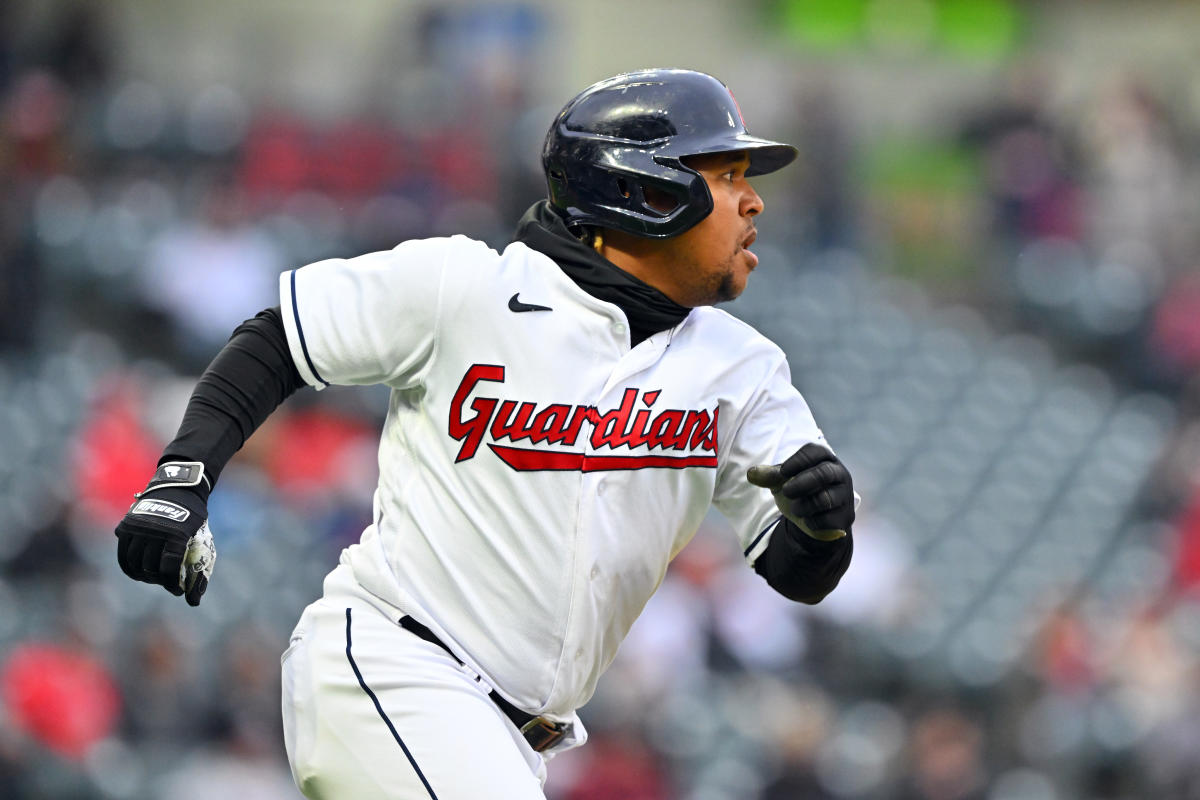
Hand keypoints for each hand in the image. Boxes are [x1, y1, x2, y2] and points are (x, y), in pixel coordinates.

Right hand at [115, 462, 215, 605]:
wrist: (177, 488)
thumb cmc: (193, 516)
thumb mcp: (200, 535)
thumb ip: (197, 565)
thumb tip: (194, 602)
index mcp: (176, 534)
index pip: (169, 567)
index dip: (172, 584)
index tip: (177, 591)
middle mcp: (155, 531)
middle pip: (151, 567)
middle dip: (159, 580)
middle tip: (166, 584)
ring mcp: (139, 528)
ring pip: (135, 562)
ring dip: (144, 575)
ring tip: (153, 579)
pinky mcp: (127, 526)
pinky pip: (123, 554)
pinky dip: (129, 567)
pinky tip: (137, 574)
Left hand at [747, 443, 854, 541]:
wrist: (815, 520)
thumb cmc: (800, 492)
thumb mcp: (783, 482)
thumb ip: (769, 476)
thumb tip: (752, 473)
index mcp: (825, 459)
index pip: (815, 451)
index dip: (798, 460)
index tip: (783, 472)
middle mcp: (839, 475)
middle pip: (824, 473)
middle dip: (802, 482)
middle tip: (786, 491)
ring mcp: (844, 496)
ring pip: (825, 499)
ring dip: (804, 505)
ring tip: (795, 508)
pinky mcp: (845, 518)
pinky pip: (828, 520)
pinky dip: (813, 522)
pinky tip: (808, 520)